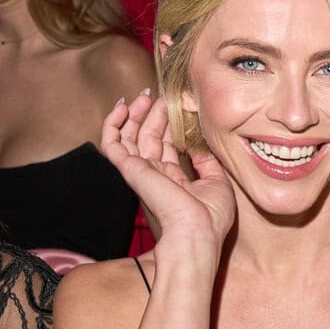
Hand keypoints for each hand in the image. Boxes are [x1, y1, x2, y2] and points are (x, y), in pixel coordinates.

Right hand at [100, 90, 234, 255]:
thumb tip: (202, 143)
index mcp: (175, 179)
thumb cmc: (211, 216)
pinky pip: (111, 144)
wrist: (196, 232)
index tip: (176, 106)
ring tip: (143, 96)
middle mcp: (155, 175)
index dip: (169, 125)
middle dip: (153, 115)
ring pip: (129, 137)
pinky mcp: (130, 169)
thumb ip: (208, 162)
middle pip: (148, 138)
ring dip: (134, 115)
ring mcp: (141, 171)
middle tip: (160, 96)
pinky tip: (121, 108)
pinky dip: (112, 125)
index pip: (167, 146)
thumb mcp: (218, 182)